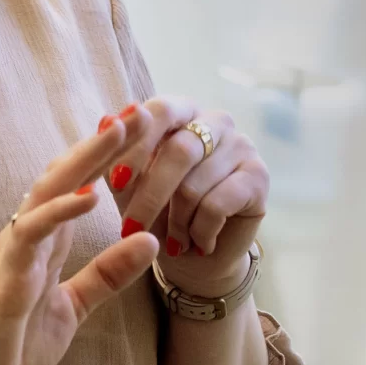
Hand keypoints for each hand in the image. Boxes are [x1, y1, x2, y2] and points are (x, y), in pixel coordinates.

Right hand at [0, 120, 159, 364]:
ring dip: (83, 160)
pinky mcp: (7, 276)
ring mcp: (15, 251)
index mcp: (44, 240)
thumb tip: (148, 240)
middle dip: (102, 144)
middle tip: (139, 111)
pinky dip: (59, 211)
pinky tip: (88, 195)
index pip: (79, 186)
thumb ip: (107, 274)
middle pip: (66, 176)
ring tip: (117, 131)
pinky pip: (32, 234)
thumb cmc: (13, 341)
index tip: (143, 128)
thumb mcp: (75, 306)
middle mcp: (28, 235)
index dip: (109, 157)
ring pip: (48, 191)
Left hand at [102, 97, 267, 297]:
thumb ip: (116, 153)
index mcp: (181, 111)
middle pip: (178, 151)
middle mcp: (215, 121)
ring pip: (195, 185)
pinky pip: (217, 205)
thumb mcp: (128, 184)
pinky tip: (197, 243)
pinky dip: (199, 231)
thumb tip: (106, 120)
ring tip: (171, 240)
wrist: (196, 253)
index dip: (137, 146)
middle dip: (149, 196)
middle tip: (129, 229)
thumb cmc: (156, 209)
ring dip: (175, 222)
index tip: (115, 181)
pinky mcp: (259, 177)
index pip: (159, 112)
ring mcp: (242, 145)